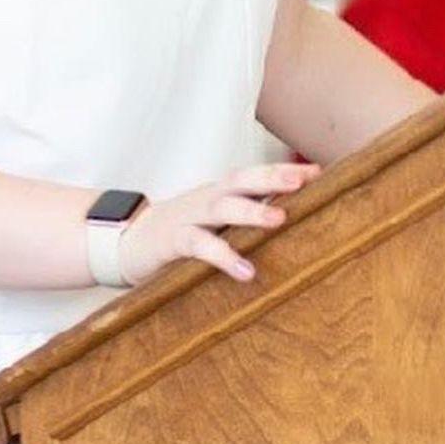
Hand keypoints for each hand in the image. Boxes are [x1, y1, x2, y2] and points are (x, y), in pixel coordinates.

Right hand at [117, 162, 321, 286]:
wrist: (126, 241)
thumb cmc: (181, 232)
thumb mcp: (213, 221)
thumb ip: (242, 218)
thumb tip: (288, 220)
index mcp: (219, 193)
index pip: (254, 175)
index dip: (283, 172)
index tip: (319, 173)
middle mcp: (207, 198)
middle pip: (242, 180)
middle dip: (273, 177)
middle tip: (304, 181)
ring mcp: (189, 217)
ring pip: (222, 207)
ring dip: (252, 210)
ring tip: (280, 218)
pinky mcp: (172, 241)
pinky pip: (199, 245)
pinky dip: (223, 255)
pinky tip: (246, 271)